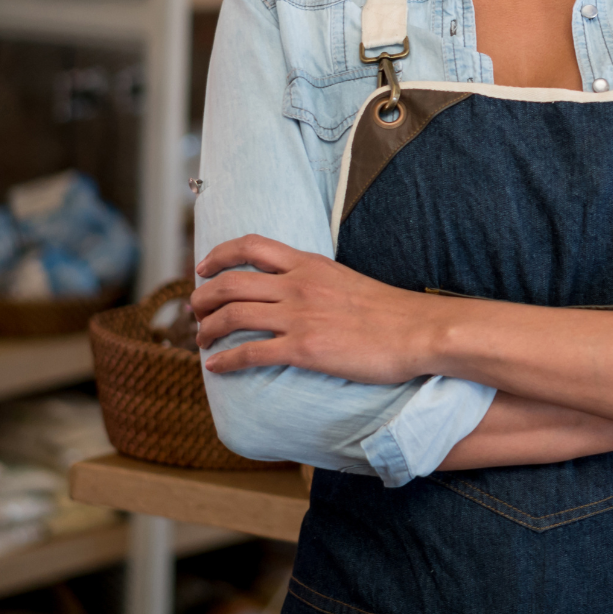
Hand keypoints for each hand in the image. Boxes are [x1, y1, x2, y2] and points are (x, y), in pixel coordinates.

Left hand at [192, 235, 438, 383]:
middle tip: (195, 311)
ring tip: (201, 340)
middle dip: (202, 297)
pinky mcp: (304, 348)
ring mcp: (300, 316)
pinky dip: (225, 360)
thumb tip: (295, 292)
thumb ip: (317, 281)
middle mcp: (299, 285)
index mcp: (310, 264)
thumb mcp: (347, 280)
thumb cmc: (389, 312)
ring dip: (207, 329)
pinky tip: (215, 367)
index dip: (220, 255)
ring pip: (233, 315)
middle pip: (231, 283)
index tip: (204, 268)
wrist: (417, 330)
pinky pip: (250, 353)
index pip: (252, 246)